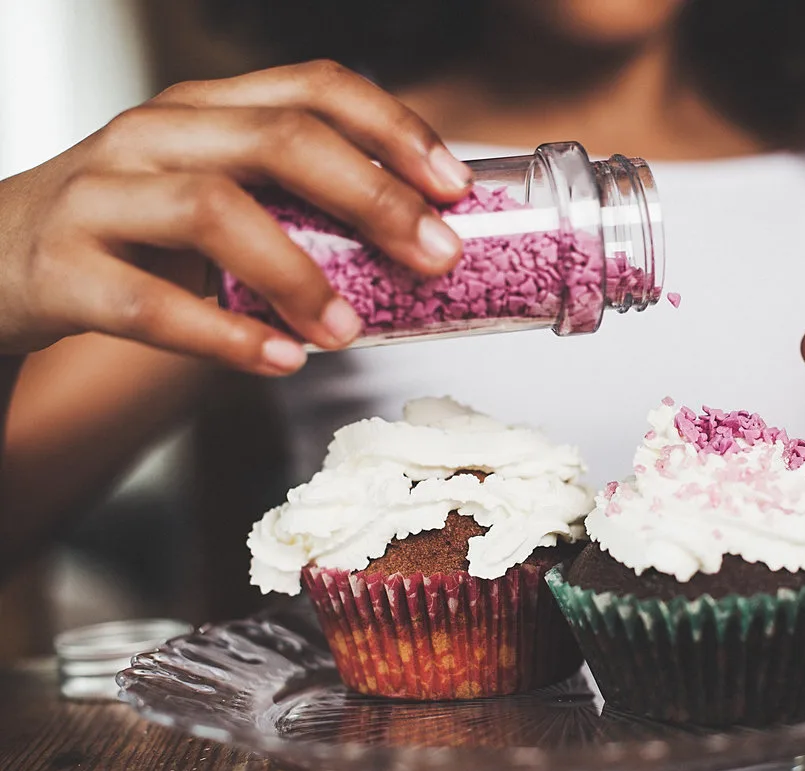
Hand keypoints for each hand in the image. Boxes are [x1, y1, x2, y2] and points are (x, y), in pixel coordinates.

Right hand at [0, 60, 470, 374]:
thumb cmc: (130, 232)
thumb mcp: (212, 192)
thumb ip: (295, 208)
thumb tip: (413, 253)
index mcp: (204, 109)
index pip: (313, 88)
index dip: (395, 130)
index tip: (455, 186)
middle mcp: (154, 134)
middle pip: (279, 140)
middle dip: (374, 198)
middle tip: (435, 257)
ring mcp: (101, 195)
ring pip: (214, 210)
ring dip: (299, 275)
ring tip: (349, 330)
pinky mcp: (62, 268)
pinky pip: (151, 304)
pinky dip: (225, 336)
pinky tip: (277, 362)